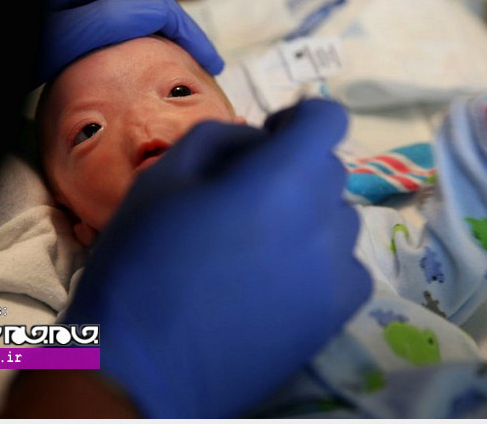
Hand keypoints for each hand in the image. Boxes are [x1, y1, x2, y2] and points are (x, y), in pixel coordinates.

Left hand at [36, 0, 222, 84]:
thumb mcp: (50, 40)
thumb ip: (101, 23)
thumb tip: (155, 16)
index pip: (149, 1)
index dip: (185, 32)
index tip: (208, 63)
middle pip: (141, 3)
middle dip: (176, 33)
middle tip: (202, 64)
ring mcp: (63, 0)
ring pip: (125, 16)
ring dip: (155, 39)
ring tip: (177, 64)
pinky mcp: (57, 21)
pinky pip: (105, 26)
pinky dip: (130, 43)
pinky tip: (139, 60)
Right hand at [65, 98, 370, 417]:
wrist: (141, 368)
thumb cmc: (141, 263)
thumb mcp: (163, 177)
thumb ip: (220, 138)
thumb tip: (258, 142)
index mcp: (281, 180)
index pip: (328, 120)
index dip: (298, 119)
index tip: (267, 139)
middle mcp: (324, 222)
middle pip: (328, 170)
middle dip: (292, 168)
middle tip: (243, 196)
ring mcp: (335, 275)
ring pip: (338, 218)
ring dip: (307, 213)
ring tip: (258, 243)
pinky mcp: (333, 319)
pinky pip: (345, 266)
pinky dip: (319, 259)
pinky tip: (276, 278)